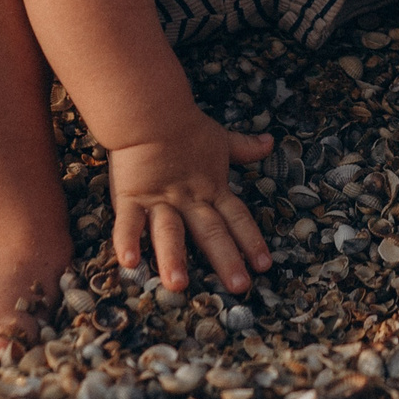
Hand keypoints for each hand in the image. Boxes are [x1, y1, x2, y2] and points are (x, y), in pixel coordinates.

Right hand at [108, 115, 275, 294]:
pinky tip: (129, 263)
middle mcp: (189, 200)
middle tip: (240, 287)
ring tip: (178, 285)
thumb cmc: (187, 128)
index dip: (251, 240)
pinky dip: (128, 241)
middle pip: (210, 232)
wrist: (151, 111)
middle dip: (226, 259)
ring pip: (169, 232)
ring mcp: (160, 199)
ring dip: (174, 257)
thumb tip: (270, 142)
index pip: (237, 218)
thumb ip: (244, 147)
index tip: (265, 265)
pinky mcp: (131, 196)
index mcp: (211, 189)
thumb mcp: (221, 139)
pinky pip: (128, 222)